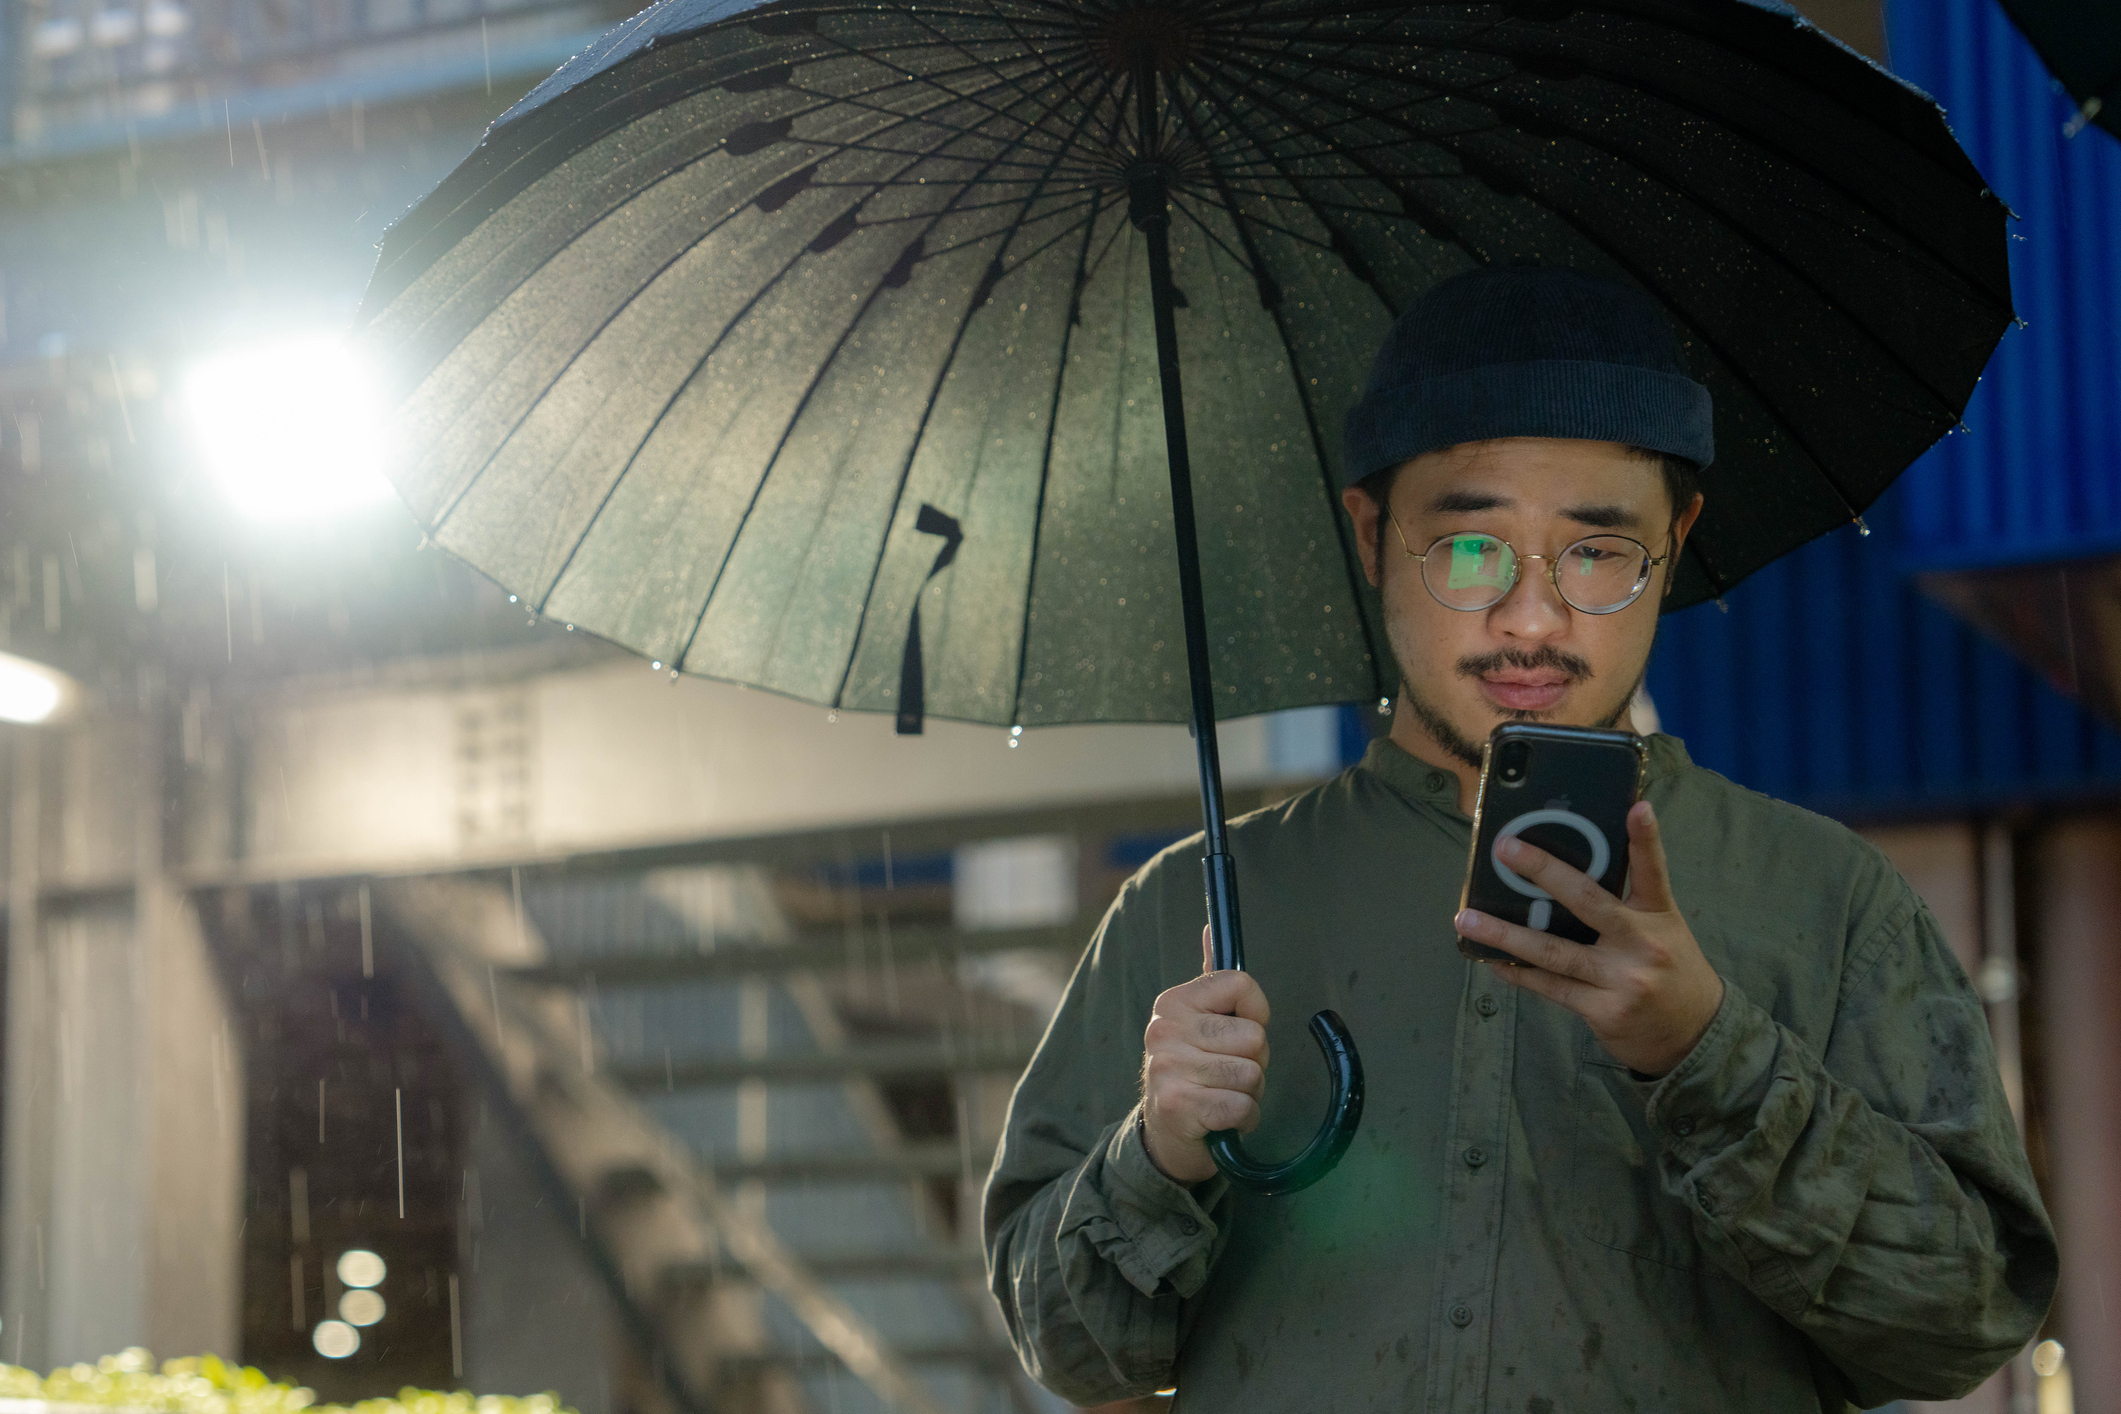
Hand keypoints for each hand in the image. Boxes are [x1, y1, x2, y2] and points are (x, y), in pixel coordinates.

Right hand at [1140, 926, 1271, 1182]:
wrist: (1166, 1136)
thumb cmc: (1195, 1072)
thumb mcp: (1197, 1022)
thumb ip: (1211, 979)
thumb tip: (1212, 928)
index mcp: (1172, 1002)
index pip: (1242, 985)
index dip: (1255, 1014)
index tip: (1237, 1034)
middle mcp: (1163, 1030)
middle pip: (1254, 1037)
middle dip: (1254, 1062)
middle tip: (1227, 1074)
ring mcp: (1167, 1068)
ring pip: (1252, 1074)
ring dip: (1249, 1093)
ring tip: (1222, 1095)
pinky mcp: (1178, 1106)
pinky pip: (1243, 1107)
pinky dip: (1244, 1118)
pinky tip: (1222, 1119)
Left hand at [1455, 800, 1723, 1077]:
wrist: (1695, 1035)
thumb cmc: (1670, 969)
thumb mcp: (1662, 929)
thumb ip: (1625, 904)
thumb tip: (1563, 874)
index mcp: (1659, 915)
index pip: (1654, 870)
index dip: (1646, 838)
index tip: (1638, 807)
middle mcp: (1642, 944)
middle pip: (1587, 901)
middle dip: (1543, 872)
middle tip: (1505, 850)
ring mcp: (1622, 979)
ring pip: (1553, 951)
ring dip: (1505, 935)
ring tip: (1467, 919)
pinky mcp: (1603, 1011)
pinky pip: (1551, 987)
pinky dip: (1519, 973)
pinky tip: (1492, 960)